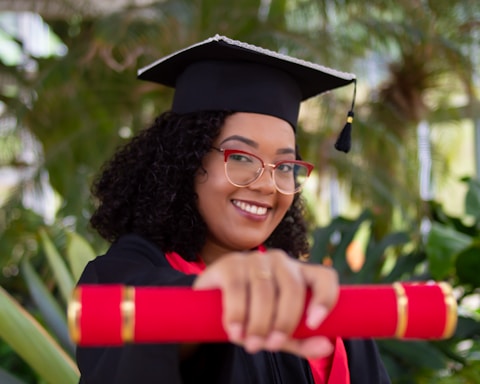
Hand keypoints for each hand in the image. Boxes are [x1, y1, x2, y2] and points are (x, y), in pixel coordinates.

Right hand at [193, 249, 338, 357]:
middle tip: (272, 345)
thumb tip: (326, 347)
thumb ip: (301, 340)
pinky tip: (235, 331)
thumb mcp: (278, 332)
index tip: (314, 324)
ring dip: (259, 322)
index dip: (325, 298)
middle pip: (293, 288)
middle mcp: (280, 261)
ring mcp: (255, 259)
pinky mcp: (230, 263)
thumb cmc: (253, 317)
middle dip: (284, 321)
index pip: (325, 277)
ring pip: (264, 290)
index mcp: (300, 275)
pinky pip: (237, 288)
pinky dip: (238, 313)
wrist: (211, 306)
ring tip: (250, 344)